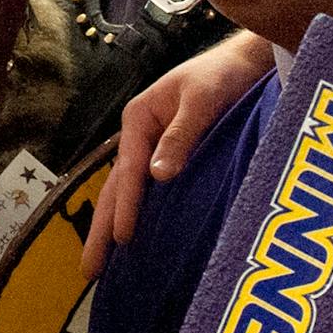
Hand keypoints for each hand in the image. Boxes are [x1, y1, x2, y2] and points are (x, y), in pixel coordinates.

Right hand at [83, 30, 274, 276]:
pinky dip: (136, 215)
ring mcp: (151, 147)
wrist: (245, 62)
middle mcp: (139, 135)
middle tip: (88, 271)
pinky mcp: (168, 156)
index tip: (122, 240)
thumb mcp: (202, 100)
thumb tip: (157, 176)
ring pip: (127, 193)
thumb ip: (181, 136)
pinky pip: (146, 191)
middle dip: (102, 230)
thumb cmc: (223, 74)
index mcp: (139, 118)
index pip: (129, 172)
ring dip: (113, 226)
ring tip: (100, 264)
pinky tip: (133, 238)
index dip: (126, 207)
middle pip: (116, 188)